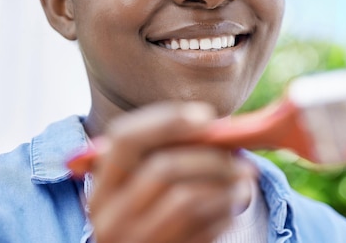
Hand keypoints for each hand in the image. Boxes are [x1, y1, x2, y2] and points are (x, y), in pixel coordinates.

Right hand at [87, 102, 254, 242]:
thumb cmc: (153, 220)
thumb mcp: (142, 191)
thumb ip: (165, 157)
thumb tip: (217, 127)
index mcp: (102, 189)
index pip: (124, 138)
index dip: (167, 120)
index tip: (207, 116)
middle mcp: (110, 217)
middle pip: (162, 168)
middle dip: (211, 157)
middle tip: (240, 157)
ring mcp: (136, 241)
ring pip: (187, 198)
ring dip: (225, 184)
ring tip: (243, 182)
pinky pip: (203, 228)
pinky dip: (226, 212)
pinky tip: (232, 209)